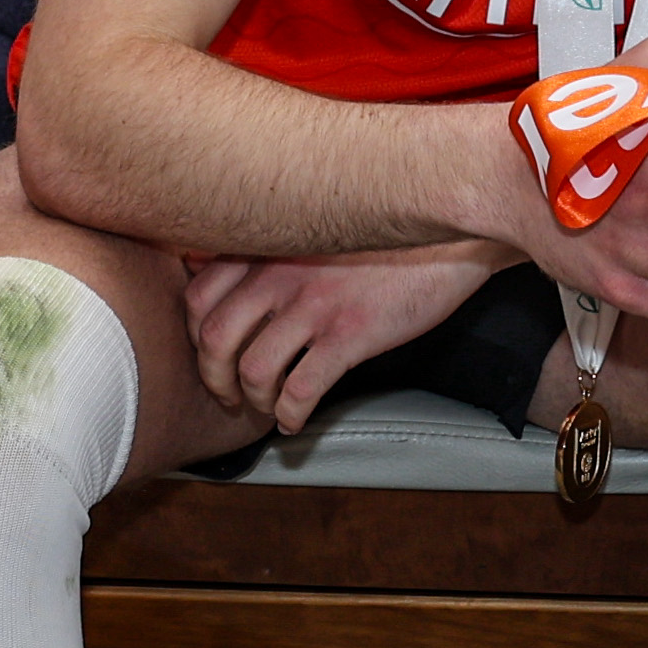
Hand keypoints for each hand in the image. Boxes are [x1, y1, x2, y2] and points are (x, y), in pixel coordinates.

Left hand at [184, 242, 501, 433]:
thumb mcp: (316, 226)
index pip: (197, 297)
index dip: (195, 337)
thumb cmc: (386, 232)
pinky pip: (302, 387)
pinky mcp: (350, 334)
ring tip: (267, 408)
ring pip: (253, 369)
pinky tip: (296, 420)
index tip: (212, 353)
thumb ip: (266, 246)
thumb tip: (208, 263)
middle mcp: (281, 273)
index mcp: (269, 246)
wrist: (451, 232)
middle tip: (229, 393)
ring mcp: (315, 305)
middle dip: (214, 378)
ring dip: (253, 400)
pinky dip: (290, 414)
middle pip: (214, 338)